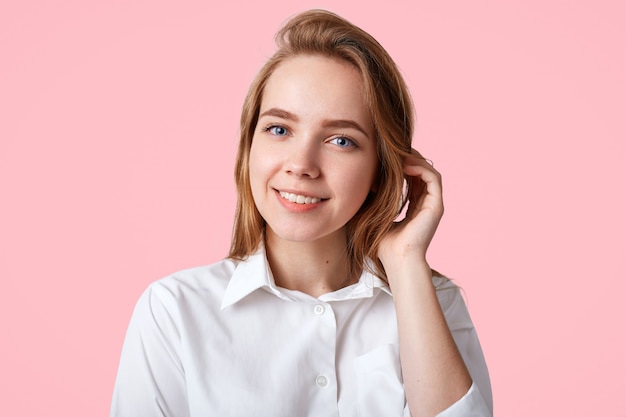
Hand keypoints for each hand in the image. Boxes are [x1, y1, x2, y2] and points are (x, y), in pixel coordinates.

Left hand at [378, 149, 443, 271]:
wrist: (396, 259)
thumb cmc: (383, 243)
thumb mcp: (376, 213)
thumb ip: (375, 196)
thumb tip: (366, 177)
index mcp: (414, 206)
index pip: (412, 178)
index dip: (401, 164)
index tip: (387, 157)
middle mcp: (426, 203)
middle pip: (421, 171)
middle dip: (409, 157)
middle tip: (393, 150)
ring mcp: (432, 204)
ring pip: (428, 171)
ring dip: (415, 159)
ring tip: (400, 155)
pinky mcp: (436, 205)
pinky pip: (433, 178)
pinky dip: (421, 168)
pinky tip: (405, 164)